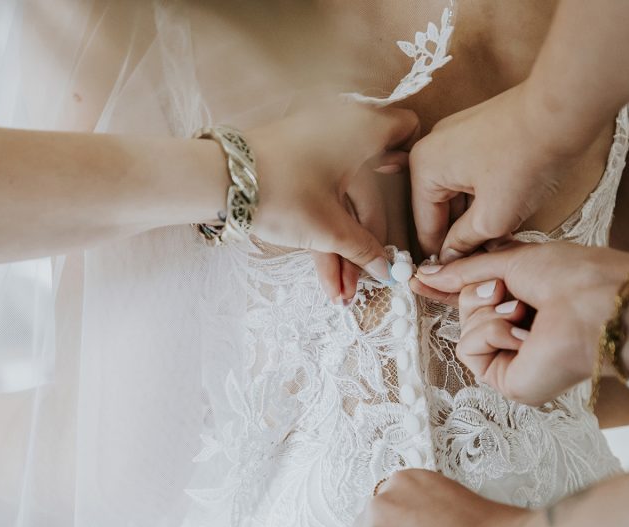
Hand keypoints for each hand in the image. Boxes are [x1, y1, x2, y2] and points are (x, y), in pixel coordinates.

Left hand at [248, 103, 418, 298]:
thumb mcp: (328, 228)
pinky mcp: (292, 168)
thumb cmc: (281, 192)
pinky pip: (319, 203)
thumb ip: (363, 250)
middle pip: (368, 191)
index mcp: (361, 130)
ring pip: (340, 205)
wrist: (217, 181)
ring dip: (343, 251)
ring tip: (343, 295)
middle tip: (366, 281)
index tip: (409, 203)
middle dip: (365, 244)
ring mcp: (314, 151)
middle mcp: (341, 133)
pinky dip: (323, 237)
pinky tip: (328, 280)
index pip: (404, 130)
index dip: (411, 162)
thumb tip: (387, 270)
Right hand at [409, 82, 598, 262]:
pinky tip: (508, 213)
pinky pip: (472, 174)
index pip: (426, 226)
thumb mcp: (492, 217)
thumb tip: (451, 259)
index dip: (443, 256)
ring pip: (459, 192)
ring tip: (501, 239)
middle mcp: (432, 148)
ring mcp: (455, 136)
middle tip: (486, 259)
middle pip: (440, 208)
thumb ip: (465, 242)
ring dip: (476, 217)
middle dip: (463, 235)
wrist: (563, 111)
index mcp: (423, 168)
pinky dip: (485, 195)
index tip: (456, 276)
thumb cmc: (525, 159)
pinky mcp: (478, 131)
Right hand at [412, 242, 628, 404]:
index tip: (420, 277)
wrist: (601, 307)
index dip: (448, 287)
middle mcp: (520, 333)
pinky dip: (491, 333)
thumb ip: (466, 271)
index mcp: (526, 302)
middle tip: (503, 287)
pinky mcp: (507, 382)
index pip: (476, 299)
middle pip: (465, 312)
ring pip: (464, 331)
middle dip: (476, 292)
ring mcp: (514, 360)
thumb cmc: (575, 277)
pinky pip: (469, 351)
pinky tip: (522, 333)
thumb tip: (426, 274)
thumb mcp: (512, 260)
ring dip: (487, 312)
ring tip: (522, 310)